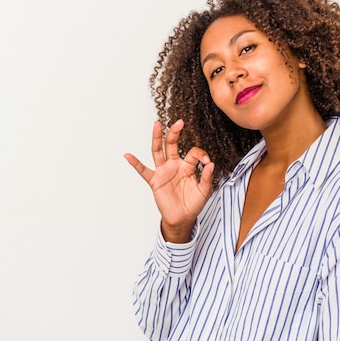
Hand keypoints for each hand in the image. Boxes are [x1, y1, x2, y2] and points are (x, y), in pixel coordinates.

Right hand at [124, 120, 213, 242]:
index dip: (201, 154)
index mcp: (188, 166)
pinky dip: (135, 163)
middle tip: (180, 122)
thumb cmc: (193, 203)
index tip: (207, 160)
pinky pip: (143, 171)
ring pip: (158, 151)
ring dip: (157, 138)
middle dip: (175, 133)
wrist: (182, 218)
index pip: (193, 152)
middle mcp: (175, 165)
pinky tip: (128, 155)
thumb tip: (211, 164)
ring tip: (156, 125)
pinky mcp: (155, 181)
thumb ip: (208, 177)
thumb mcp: (204, 190)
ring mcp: (163, 172)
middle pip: (172, 145)